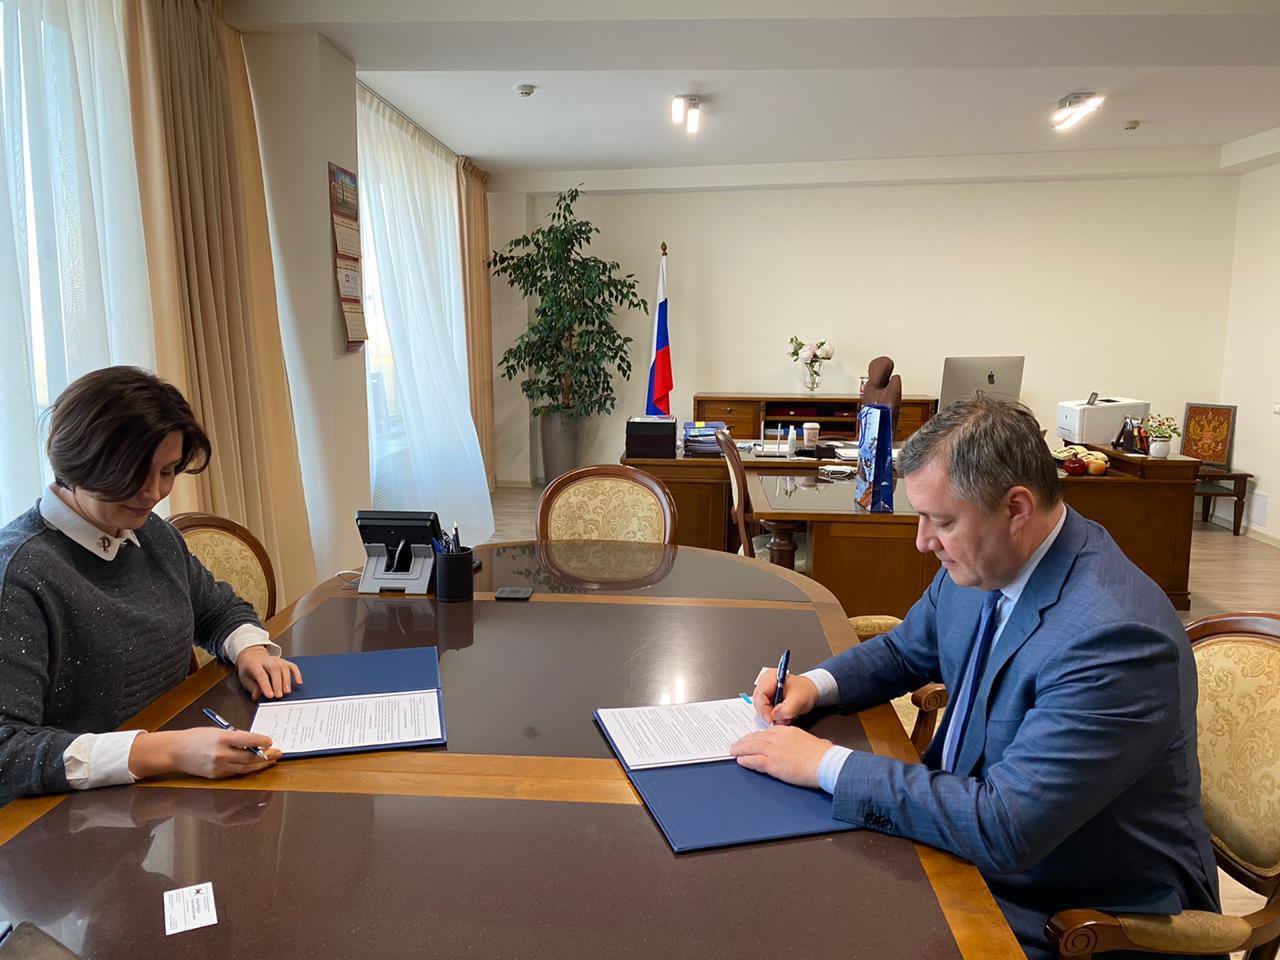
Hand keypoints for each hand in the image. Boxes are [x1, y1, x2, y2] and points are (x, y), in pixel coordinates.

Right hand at [129, 728, 280, 779]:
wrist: (175, 752)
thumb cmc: (195, 738)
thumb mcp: (216, 731)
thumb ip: (235, 736)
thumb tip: (254, 741)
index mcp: (221, 739)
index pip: (249, 740)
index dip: (263, 741)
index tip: (271, 741)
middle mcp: (221, 754)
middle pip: (250, 758)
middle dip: (266, 756)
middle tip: (277, 753)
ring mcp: (219, 768)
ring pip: (246, 769)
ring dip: (260, 765)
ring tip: (270, 760)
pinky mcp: (216, 777)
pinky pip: (236, 774)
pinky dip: (248, 770)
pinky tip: (255, 767)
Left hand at [236, 646, 301, 700]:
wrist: (252, 656)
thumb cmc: (248, 670)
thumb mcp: (245, 679)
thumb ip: (252, 687)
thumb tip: (257, 695)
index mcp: (254, 664)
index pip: (261, 674)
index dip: (265, 685)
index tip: (270, 696)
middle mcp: (267, 660)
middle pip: (274, 669)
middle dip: (277, 683)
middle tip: (279, 696)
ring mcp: (277, 660)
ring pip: (284, 667)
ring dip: (286, 681)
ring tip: (287, 692)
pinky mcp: (284, 661)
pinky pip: (292, 666)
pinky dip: (297, 674)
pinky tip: (299, 682)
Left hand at [730, 725, 831, 788]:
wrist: (825, 762)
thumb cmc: (823, 754)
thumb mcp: (810, 742)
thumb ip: (801, 742)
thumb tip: (804, 747)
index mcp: (787, 731)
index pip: (766, 732)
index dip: (755, 736)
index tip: (749, 738)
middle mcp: (778, 738)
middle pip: (755, 738)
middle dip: (744, 742)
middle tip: (736, 744)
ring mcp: (774, 750)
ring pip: (751, 747)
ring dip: (740, 749)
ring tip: (733, 751)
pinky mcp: (773, 763)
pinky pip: (754, 760)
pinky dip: (746, 760)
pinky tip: (740, 761)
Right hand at [751, 669, 818, 724]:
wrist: (810, 693)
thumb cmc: (805, 691)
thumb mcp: (799, 700)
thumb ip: (787, 709)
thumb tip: (775, 715)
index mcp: (770, 677)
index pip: (759, 695)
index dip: (764, 709)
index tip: (771, 720)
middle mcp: (765, 683)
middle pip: (758, 703)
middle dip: (768, 714)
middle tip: (779, 720)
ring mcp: (765, 692)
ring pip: (761, 709)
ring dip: (772, 716)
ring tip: (785, 717)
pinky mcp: (767, 699)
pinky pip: (765, 711)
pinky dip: (774, 716)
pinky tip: (783, 715)